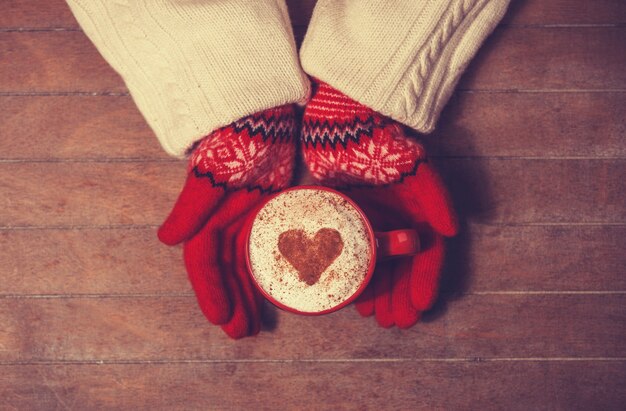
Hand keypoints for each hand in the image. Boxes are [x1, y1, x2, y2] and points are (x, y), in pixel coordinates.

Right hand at [159, 105, 295, 337]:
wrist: (261, 114)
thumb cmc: (236, 141)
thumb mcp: (212, 174)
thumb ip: (192, 205)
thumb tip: (165, 241)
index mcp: (207, 217)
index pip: (205, 262)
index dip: (211, 290)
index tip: (219, 319)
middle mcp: (224, 221)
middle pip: (226, 269)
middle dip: (231, 301)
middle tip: (241, 333)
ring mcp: (247, 217)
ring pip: (245, 263)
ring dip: (248, 293)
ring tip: (254, 325)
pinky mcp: (270, 210)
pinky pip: (266, 248)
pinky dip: (268, 270)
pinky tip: (277, 289)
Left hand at [301, 81, 457, 328]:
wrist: (344, 126)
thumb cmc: (383, 146)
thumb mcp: (416, 167)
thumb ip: (436, 198)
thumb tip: (452, 231)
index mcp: (420, 212)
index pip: (429, 254)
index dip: (426, 280)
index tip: (421, 306)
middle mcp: (400, 221)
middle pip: (404, 267)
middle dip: (401, 295)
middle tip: (394, 322)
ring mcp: (375, 222)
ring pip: (381, 265)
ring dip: (381, 292)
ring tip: (374, 316)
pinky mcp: (350, 221)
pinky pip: (356, 255)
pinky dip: (356, 274)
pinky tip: (351, 294)